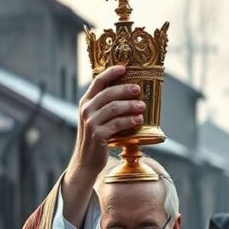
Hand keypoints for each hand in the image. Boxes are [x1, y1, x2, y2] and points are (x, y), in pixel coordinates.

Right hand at [61, 66, 144, 226]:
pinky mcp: (97, 135)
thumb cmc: (97, 137)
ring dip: (130, 106)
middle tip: (139, 89)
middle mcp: (86, 110)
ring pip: (114, 108)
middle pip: (108, 93)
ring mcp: (91, 123)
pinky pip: (117, 124)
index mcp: (86, 102)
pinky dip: (129, 121)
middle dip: (125, 89)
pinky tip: (138, 120)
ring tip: (142, 106)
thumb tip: (130, 91)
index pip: (98, 81)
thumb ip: (107, 105)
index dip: (111, 73)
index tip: (124, 68)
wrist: (86, 161)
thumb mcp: (97, 118)